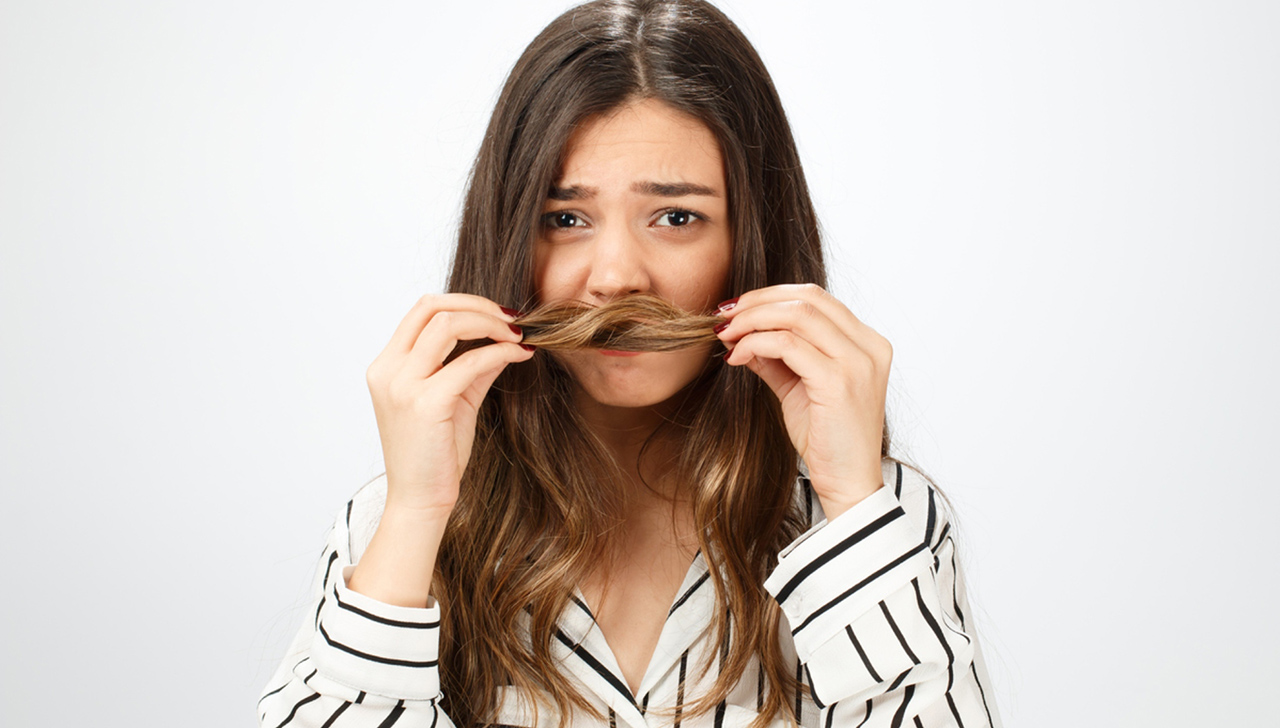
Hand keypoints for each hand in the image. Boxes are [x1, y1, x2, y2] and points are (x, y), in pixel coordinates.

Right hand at [365, 294, 534, 516]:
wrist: (420, 500)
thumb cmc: (434, 454)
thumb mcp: (453, 399)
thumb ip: (471, 365)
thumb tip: (503, 338)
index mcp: (387, 365)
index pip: (422, 309)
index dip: (465, 302)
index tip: (499, 314)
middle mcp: (388, 369)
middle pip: (433, 307)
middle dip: (479, 306)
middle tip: (513, 320)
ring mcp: (402, 385)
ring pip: (448, 324)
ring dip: (491, 324)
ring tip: (518, 336)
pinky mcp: (426, 403)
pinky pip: (469, 362)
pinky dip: (499, 352)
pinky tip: (520, 356)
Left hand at [715, 284, 891, 519]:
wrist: (848, 483)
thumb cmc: (827, 439)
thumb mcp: (798, 388)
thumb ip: (776, 357)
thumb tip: (740, 333)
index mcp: (867, 342)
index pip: (815, 297)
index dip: (770, 295)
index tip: (735, 309)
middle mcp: (869, 346)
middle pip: (806, 298)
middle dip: (757, 302)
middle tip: (723, 317)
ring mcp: (858, 363)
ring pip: (796, 316)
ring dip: (751, 321)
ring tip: (725, 336)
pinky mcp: (839, 382)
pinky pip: (787, 345)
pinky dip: (755, 344)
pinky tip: (736, 358)